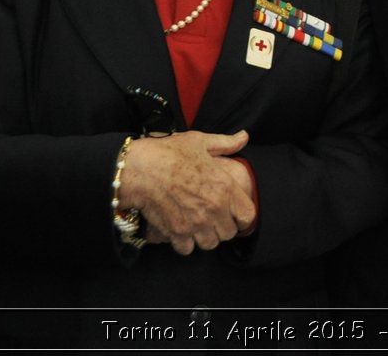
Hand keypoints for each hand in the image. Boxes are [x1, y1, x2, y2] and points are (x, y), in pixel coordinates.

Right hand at [119, 131, 255, 255]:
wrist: (139, 169)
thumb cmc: (169, 153)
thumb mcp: (200, 142)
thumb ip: (225, 143)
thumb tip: (243, 137)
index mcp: (225, 187)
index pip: (248, 216)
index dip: (242, 216)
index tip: (235, 213)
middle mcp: (214, 208)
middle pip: (229, 233)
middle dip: (223, 227)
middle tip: (213, 218)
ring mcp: (195, 223)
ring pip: (210, 244)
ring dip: (205, 237)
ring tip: (198, 226)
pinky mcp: (176, 232)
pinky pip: (188, 249)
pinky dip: (185, 243)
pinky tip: (182, 231)